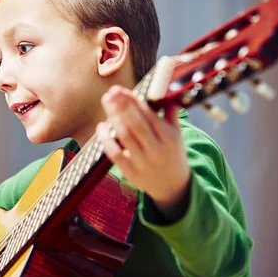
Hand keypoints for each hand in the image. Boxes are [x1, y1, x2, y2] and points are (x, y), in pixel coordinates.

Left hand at [97, 85, 190, 218]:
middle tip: (111, 93)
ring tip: (107, 102)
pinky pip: (115, 154)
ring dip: (113, 117)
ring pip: (125, 137)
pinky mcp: (130, 173)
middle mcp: (156, 150)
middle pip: (135, 124)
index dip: (134, 101)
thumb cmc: (172, 154)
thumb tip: (165, 92)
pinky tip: (101, 127)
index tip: (122, 90)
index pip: (149, 115)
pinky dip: (106, 140)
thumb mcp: (176, 135)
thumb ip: (170, 114)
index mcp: (169, 138)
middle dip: (122, 106)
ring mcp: (143, 163)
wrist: (173, 186)